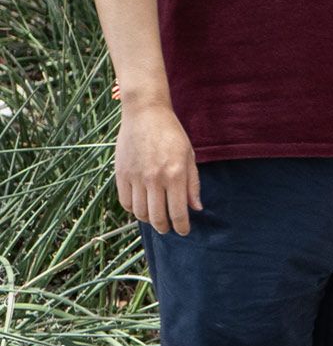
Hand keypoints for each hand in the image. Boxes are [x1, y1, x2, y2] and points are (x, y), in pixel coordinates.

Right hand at [115, 102, 199, 234]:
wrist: (145, 114)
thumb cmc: (172, 134)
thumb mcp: (189, 156)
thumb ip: (193, 184)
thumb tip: (197, 208)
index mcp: (176, 174)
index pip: (178, 211)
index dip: (182, 226)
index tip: (184, 231)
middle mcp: (155, 178)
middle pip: (157, 217)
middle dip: (165, 227)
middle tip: (169, 228)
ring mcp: (136, 177)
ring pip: (140, 213)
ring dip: (149, 220)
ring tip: (156, 218)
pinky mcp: (121, 174)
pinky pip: (125, 202)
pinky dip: (133, 209)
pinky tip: (141, 206)